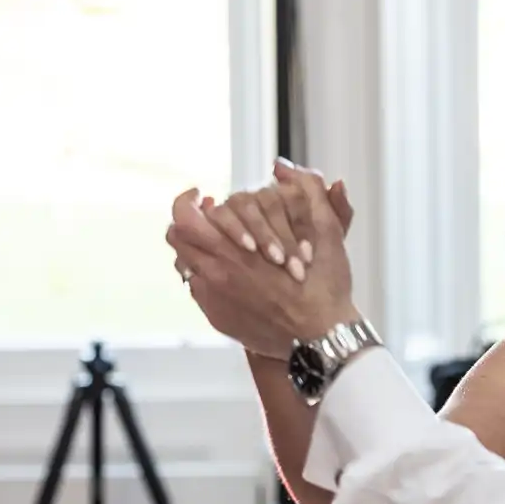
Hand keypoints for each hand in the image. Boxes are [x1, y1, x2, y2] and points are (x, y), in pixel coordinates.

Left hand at [167, 160, 359, 356]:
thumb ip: (307, 191)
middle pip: (177, 237)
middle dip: (189, 222)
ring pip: (185, 263)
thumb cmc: (326, 286)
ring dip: (198, 249)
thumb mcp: (327, 231)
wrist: (322, 337)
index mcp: (232, 247)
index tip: (202, 196)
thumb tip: (281, 166)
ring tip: (220, 246)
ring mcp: (213, 298)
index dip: (188, 201)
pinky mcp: (218, 318)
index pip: (184, 214)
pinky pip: (198, 290)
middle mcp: (214, 272)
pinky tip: (233, 275)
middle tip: (206, 217)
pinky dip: (209, 276)